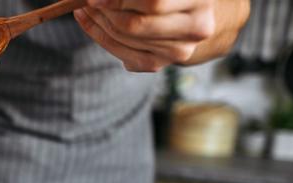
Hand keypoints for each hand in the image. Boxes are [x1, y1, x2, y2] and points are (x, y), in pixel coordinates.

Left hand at [73, 0, 248, 71]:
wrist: (206, 17)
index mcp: (200, 1)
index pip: (153, 3)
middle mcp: (195, 29)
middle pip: (134, 24)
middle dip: (104, 10)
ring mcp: (177, 52)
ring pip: (124, 38)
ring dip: (97, 20)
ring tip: (86, 5)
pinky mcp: (158, 65)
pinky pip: (119, 53)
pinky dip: (97, 35)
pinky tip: (87, 19)